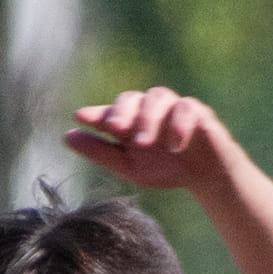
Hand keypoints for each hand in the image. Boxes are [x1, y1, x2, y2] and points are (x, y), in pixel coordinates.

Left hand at [65, 87, 234, 194]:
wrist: (204, 176)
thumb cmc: (165, 168)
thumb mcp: (128, 166)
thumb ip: (100, 152)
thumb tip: (67, 136)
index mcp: (131, 123)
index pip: (110, 113)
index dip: (96, 113)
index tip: (79, 115)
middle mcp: (149, 110)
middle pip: (132, 98)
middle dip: (122, 111)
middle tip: (114, 128)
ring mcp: (173, 108)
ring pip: (158, 97)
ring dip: (147, 118)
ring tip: (142, 143)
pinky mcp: (198, 112)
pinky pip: (187, 108)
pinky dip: (178, 124)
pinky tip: (174, 144)